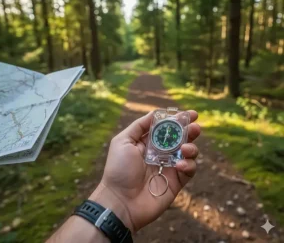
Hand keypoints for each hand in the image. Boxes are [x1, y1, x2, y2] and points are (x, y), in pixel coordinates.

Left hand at [90, 110, 199, 232]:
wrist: (120, 201)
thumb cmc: (118, 170)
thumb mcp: (123, 141)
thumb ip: (139, 126)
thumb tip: (155, 113)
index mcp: (148, 142)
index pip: (166, 127)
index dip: (178, 120)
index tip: (191, 114)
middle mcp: (160, 153)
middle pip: (180, 138)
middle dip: (190, 131)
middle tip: (195, 128)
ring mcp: (169, 167)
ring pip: (188, 153)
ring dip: (191, 147)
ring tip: (186, 148)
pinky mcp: (176, 181)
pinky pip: (189, 170)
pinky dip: (189, 165)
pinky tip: (180, 165)